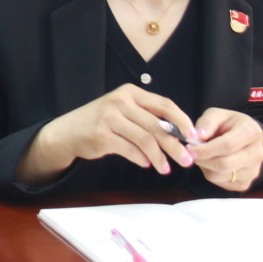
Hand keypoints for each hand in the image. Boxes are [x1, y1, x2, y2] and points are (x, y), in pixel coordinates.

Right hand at [18, 84, 199, 184]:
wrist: (68, 132)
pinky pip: (130, 150)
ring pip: (146, 140)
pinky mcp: (102, 135)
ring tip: (166, 169)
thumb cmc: (101, 122)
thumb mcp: (123, 111)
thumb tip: (179, 135)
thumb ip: (147, 117)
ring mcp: (109, 117)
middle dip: (175, 145)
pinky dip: (142, 159)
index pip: (164, 105)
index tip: (194, 137)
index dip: (182, 121)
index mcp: (130, 92)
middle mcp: (120, 101)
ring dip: (160, 157)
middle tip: (186, 161)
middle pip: (157, 125)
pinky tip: (147, 164)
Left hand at [190, 108, 262, 191]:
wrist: (243, 137)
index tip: (189, 148)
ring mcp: (253, 171)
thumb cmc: (228, 124)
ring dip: (205, 167)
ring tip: (202, 155)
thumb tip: (197, 136)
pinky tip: (211, 163)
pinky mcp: (246, 183)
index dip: (205, 149)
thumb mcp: (217, 115)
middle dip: (202, 159)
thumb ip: (207, 123)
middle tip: (190, 153)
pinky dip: (210, 174)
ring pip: (220, 175)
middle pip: (224, 164)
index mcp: (252, 132)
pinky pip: (221, 183)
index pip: (227, 146)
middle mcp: (257, 154)